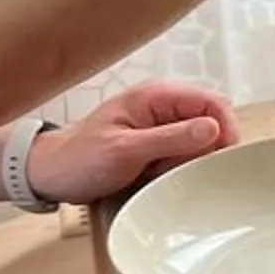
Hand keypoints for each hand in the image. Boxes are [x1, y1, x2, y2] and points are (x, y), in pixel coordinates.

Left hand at [26, 80, 239, 204]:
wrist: (49, 174)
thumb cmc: (79, 160)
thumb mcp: (125, 151)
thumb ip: (171, 138)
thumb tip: (214, 129)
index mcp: (156, 95)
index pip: (213, 102)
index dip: (225, 129)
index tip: (220, 159)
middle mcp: (163, 104)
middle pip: (212, 121)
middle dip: (206, 150)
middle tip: (181, 170)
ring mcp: (162, 124)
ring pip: (201, 141)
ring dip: (191, 162)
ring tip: (162, 174)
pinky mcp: (158, 143)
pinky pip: (185, 154)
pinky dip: (180, 168)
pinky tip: (159, 178)